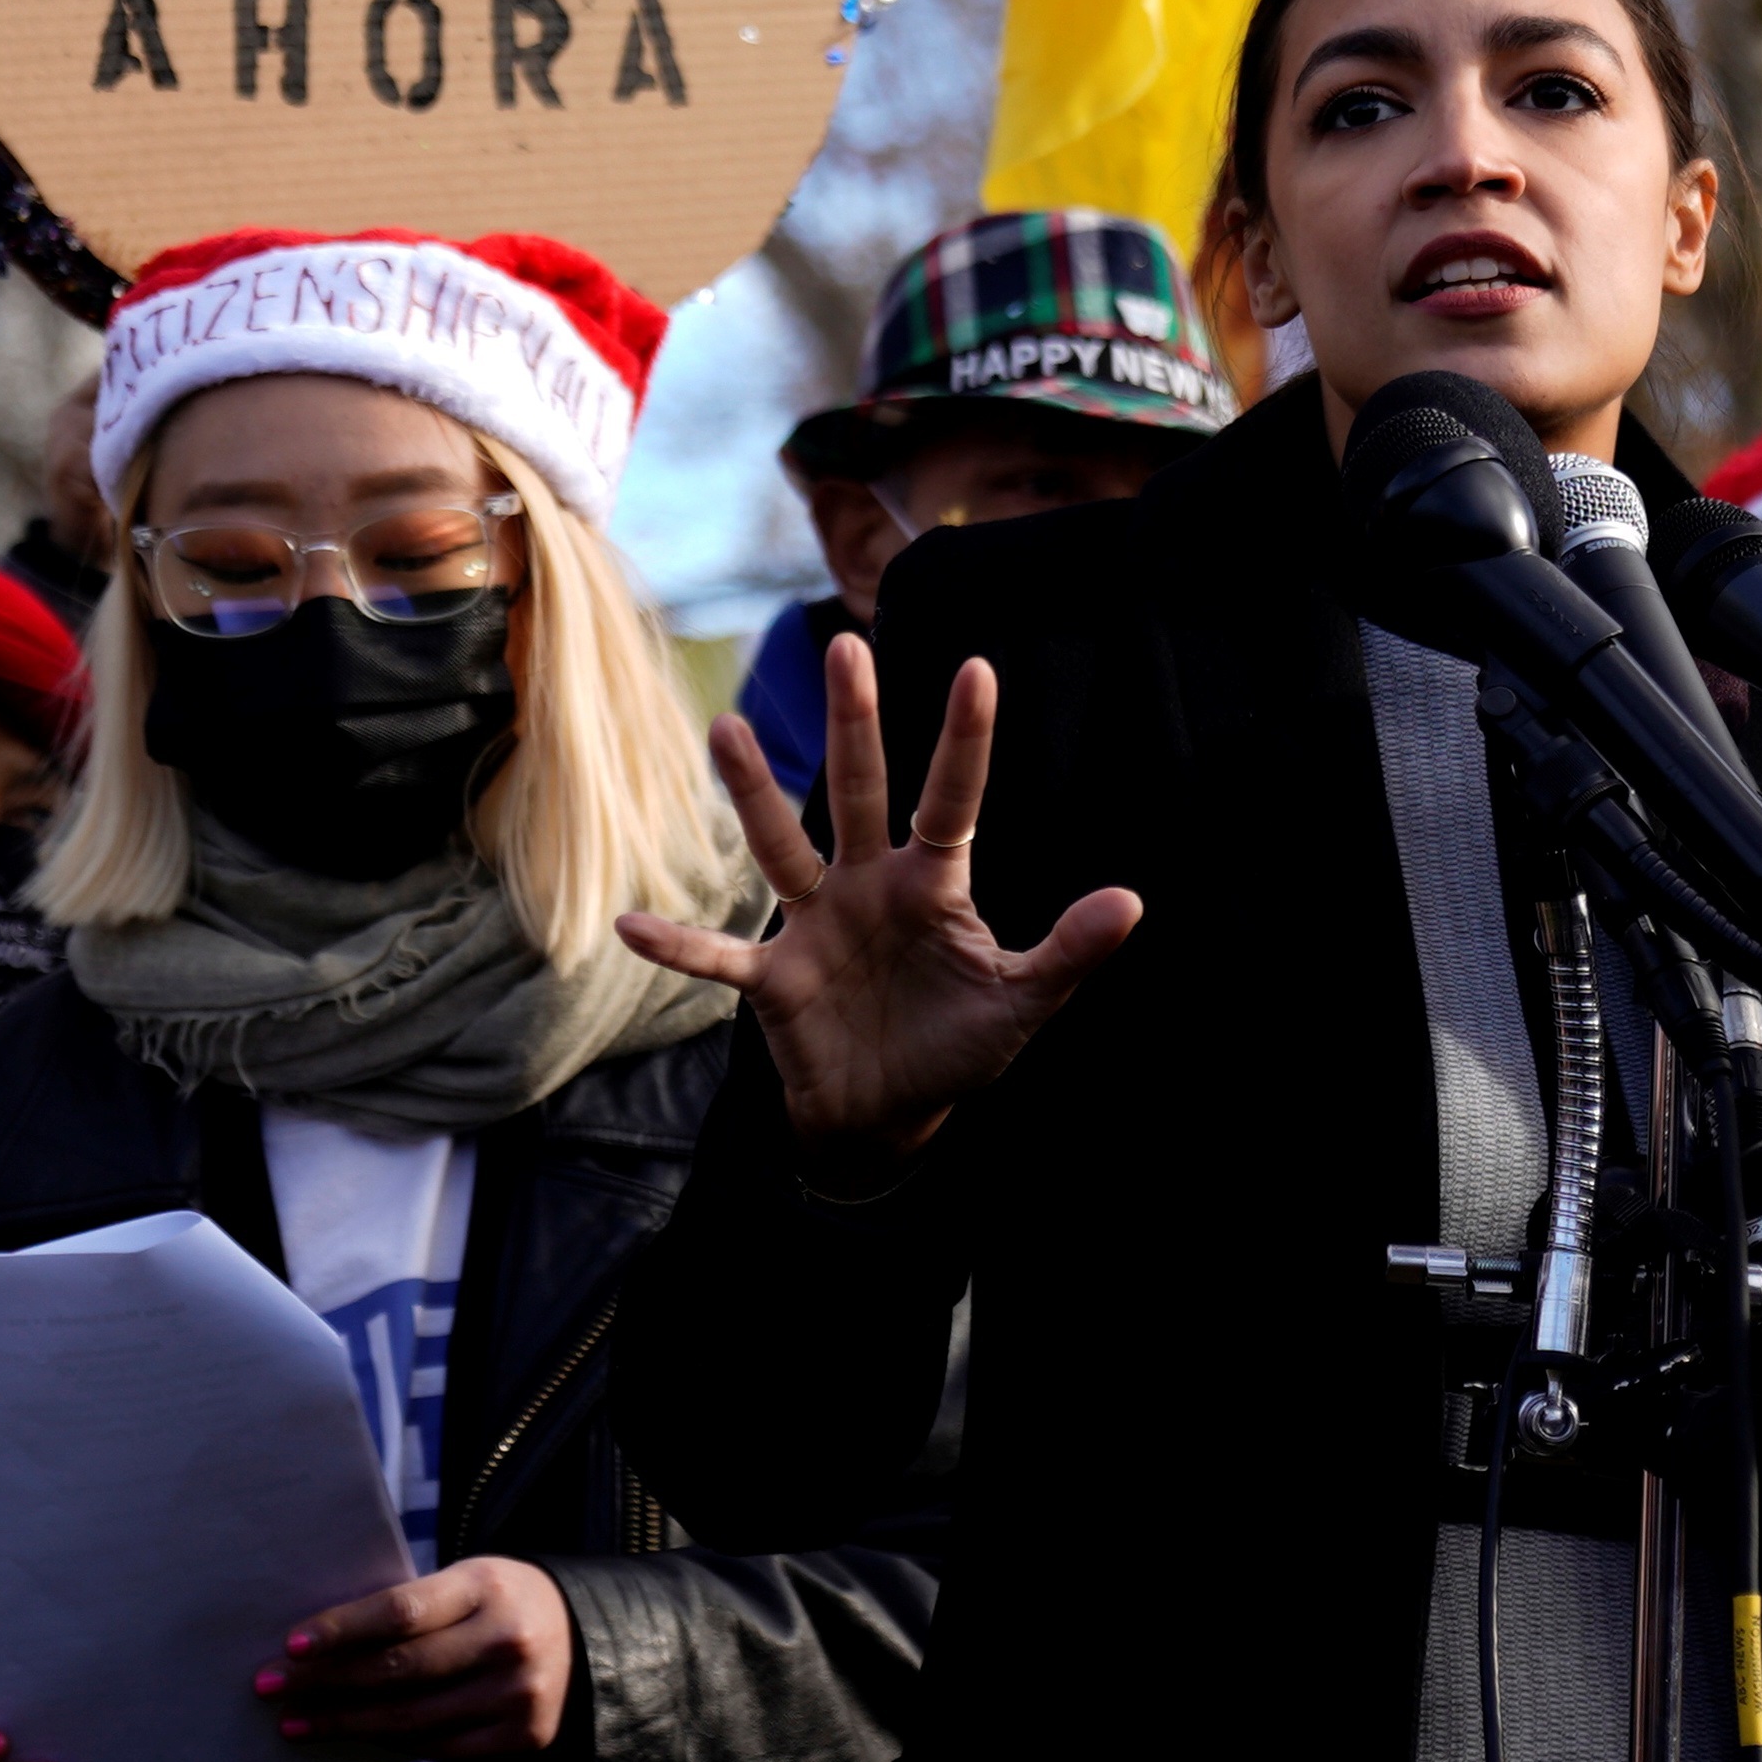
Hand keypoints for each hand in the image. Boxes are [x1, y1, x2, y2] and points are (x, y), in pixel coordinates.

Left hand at [255, 1558, 571, 1758]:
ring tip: (295, 1723)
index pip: (402, 1611)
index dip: (343, 1629)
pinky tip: (353, 1737)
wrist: (580, 1635)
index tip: (291, 1645)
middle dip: (324, 1682)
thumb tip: (317, 1644)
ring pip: (411, 1717)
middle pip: (398, 1669)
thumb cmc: (496, 1603)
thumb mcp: (466, 1582)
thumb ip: (410, 1608)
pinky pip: (437, 1746)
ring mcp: (519, 1692)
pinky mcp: (522, 1735)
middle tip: (269, 1688)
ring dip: (342, 1723)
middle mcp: (507, 1638)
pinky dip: (388, 1742)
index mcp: (488, 1585)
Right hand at [616, 638, 1140, 1171]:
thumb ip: (1068, 953)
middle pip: (858, 792)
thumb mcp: (1020, 1004)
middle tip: (846, 646)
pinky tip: (630, 925)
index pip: (952, 800)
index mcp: (932, 885)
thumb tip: (1131, 902)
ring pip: (780, 847)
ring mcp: (814, 925)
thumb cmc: (956, 1047)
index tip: (978, 668)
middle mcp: (867, 885)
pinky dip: (679, 946)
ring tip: (724, 728)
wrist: (890, 1115)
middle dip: (854, 723)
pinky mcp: (773, 979)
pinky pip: (719, 956)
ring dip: (751, 794)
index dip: (964, 741)